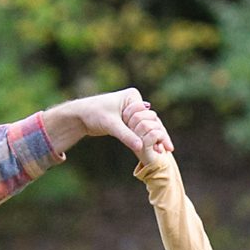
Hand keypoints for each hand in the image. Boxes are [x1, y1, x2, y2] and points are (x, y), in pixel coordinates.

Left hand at [44, 87, 170, 158]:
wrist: (80, 115)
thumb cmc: (93, 114)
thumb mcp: (111, 125)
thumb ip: (126, 136)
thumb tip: (140, 146)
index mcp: (133, 97)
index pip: (149, 116)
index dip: (158, 131)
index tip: (165, 145)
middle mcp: (134, 102)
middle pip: (150, 122)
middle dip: (159, 136)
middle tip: (169, 150)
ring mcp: (131, 111)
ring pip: (146, 128)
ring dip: (154, 139)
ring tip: (163, 153)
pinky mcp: (126, 120)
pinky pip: (139, 131)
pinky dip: (145, 140)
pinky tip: (154, 150)